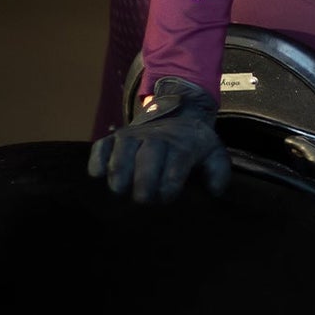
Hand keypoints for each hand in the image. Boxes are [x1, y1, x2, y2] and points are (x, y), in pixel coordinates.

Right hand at [88, 76, 231, 203]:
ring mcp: (133, 136)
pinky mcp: (114, 138)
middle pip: (147, 157)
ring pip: (122, 149)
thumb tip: (214, 191)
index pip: (176, 162)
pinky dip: (97, 158)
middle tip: (142, 200)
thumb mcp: (213, 152)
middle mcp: (156, 138)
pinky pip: (102, 145)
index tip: (166, 198)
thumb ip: (218, 171)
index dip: (170, 182)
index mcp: (182, 144)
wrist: (178, 114)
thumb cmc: (193, 143)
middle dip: (144, 180)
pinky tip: (96, 174)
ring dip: (119, 170)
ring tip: (118, 190)